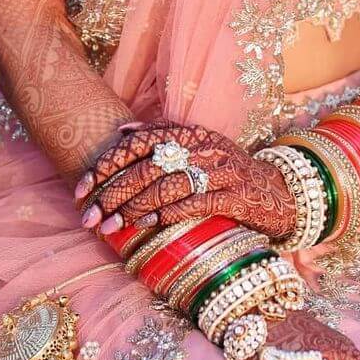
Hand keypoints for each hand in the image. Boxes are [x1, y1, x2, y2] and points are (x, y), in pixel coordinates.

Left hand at [74, 119, 295, 238]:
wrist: (277, 192)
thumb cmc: (227, 173)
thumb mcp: (198, 149)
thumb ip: (164, 138)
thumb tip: (122, 131)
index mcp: (190, 133)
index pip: (138, 143)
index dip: (106, 164)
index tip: (82, 187)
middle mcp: (203, 147)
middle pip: (147, 167)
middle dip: (111, 193)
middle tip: (89, 217)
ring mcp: (220, 171)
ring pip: (165, 186)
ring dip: (132, 209)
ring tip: (109, 228)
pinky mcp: (233, 196)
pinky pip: (192, 203)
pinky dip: (165, 215)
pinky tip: (144, 227)